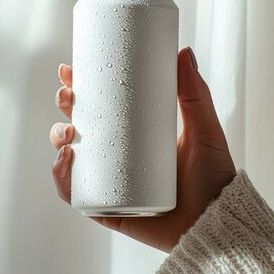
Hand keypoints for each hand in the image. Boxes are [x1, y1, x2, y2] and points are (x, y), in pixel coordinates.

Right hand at [49, 47, 235, 252]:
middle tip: (68, 96)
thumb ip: (195, 93)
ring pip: (70, 157)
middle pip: (78, 126)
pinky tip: (65, 160)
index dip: (79, 88)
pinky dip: (61, 178)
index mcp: (133, 134)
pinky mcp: (106, 208)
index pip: (99, 106)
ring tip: (68, 132)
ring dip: (57, 138)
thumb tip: (183, 51)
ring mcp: (108, 182)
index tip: (69, 69)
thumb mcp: (203, 129)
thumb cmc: (212, 176)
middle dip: (65, 107)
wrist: (216, 222)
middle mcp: (116, 156)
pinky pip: (75, 194)